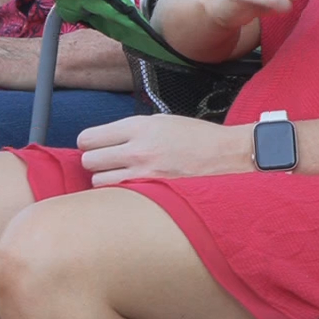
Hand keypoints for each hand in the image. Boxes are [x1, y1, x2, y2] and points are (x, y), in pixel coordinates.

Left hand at [76, 115, 250, 186]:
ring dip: (106, 181)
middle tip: (107, 163)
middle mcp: (137, 150)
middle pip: (89, 161)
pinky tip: (132, 191)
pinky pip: (120, 197)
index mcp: (139, 127)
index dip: (88, 143)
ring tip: (122, 178)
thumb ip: (133, 131)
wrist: (230, 157)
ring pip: (99, 183)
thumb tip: (107, 141)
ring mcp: (144, 176)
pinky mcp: (153, 195)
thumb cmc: (198, 138)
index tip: (92, 146)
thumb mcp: (163, 122)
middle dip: (95, 162)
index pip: (89, 138)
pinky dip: (121, 195)